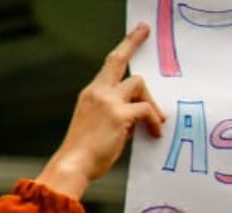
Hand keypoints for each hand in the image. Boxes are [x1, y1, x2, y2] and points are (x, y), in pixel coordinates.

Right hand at [36, 24, 165, 198]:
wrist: (74, 164)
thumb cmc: (88, 152)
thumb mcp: (101, 125)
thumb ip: (119, 112)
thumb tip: (143, 112)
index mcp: (91, 93)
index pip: (110, 64)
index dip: (125, 46)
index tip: (138, 32)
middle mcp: (97, 92)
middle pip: (119, 60)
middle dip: (133, 43)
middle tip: (145, 29)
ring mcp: (107, 101)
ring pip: (139, 84)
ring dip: (152, 102)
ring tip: (156, 123)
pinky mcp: (119, 115)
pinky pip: (148, 110)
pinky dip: (155, 122)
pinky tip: (156, 134)